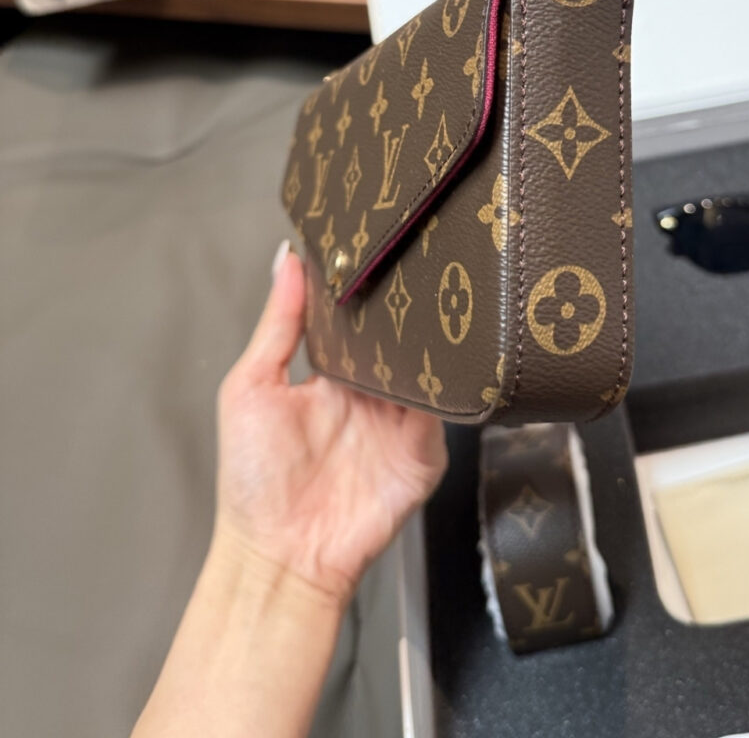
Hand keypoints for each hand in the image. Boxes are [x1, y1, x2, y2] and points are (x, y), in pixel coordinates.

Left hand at [214, 241, 447, 607]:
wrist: (283, 557)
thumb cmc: (253, 480)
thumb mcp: (251, 389)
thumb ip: (277, 327)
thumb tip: (287, 261)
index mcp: (333, 373)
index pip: (361, 317)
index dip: (369, 285)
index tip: (379, 242)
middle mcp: (372, 392)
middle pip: (402, 337)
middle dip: (410, 306)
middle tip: (420, 259)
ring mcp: (402, 420)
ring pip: (430, 367)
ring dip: (433, 342)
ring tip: (437, 302)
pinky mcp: (426, 451)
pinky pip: (446, 410)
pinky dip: (447, 388)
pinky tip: (442, 363)